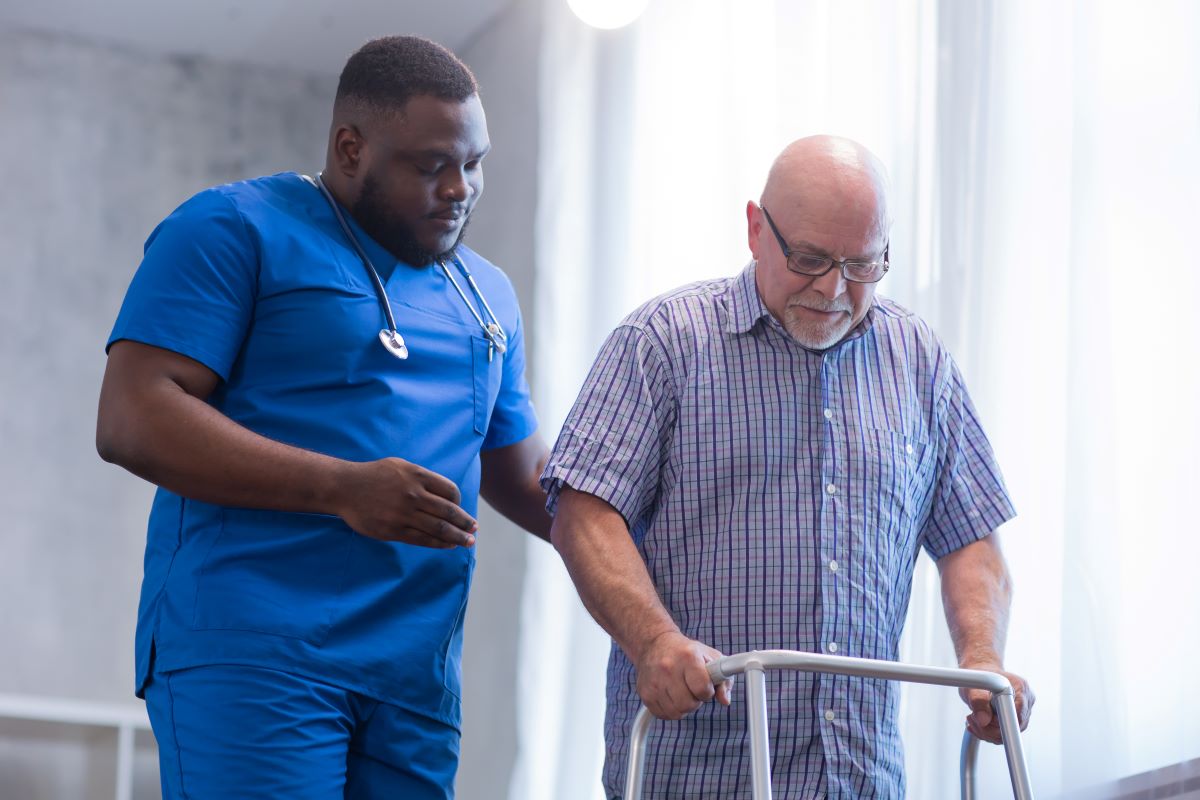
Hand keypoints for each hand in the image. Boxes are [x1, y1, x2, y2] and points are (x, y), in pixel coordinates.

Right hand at [333, 458, 477, 548]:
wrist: (345, 488)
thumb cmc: (375, 475)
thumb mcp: (401, 466)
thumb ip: (423, 478)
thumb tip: (447, 495)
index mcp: (417, 476)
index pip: (450, 491)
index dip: (459, 502)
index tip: (461, 509)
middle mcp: (413, 494)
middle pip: (448, 512)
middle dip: (465, 523)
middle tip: (475, 529)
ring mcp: (403, 514)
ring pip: (438, 528)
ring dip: (457, 537)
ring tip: (468, 542)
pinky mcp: (393, 530)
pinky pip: (422, 539)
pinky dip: (438, 544)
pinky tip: (448, 545)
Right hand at [634, 631, 732, 719]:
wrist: (654, 644)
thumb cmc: (685, 652)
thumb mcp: (710, 658)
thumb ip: (724, 680)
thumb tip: (724, 700)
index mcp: (688, 656)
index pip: (703, 688)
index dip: (708, 691)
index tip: (705, 685)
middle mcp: (668, 668)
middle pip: (688, 704)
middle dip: (695, 700)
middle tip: (693, 689)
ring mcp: (654, 681)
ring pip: (676, 712)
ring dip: (683, 706)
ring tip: (681, 691)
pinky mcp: (645, 693)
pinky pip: (663, 715)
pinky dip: (670, 710)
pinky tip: (671, 696)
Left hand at [959, 665, 1033, 743]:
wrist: (981, 672)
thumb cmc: (978, 675)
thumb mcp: (973, 686)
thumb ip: (978, 702)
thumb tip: (984, 721)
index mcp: (1020, 688)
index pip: (1017, 716)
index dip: (999, 723)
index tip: (982, 721)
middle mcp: (1026, 700)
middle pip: (1014, 728)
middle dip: (989, 728)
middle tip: (972, 717)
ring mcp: (1023, 711)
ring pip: (1009, 734)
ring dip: (986, 731)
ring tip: (972, 718)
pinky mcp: (1016, 719)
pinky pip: (1004, 734)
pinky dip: (988, 732)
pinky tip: (977, 723)